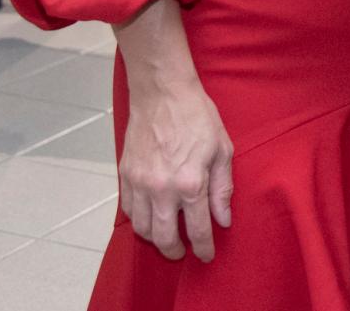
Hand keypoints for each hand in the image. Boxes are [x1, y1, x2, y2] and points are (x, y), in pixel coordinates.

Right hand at [119, 77, 233, 261]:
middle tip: (183, 250)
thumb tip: (223, 219)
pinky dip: (139, 219)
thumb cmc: (197, 117)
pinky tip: (151, 215)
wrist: (162, 93)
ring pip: (142, 228)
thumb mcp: (222, 150)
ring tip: (167, 234)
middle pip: (164, 238)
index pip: (198, 229)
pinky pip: (129, 210)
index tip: (206, 255)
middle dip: (175, 251)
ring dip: (155, 237)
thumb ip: (222, 189)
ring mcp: (140, 183)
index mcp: (191, 183)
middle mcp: (162, 189)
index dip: (203, 248)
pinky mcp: (125, 175)